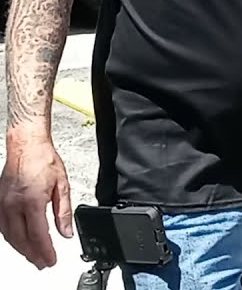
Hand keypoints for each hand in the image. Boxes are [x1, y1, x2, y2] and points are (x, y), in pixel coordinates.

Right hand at [0, 138, 73, 268]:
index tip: (51, 260)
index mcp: (32, 201)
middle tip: (43, 263)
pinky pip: (2, 226)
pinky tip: (18, 241)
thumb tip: (66, 232)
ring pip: (9, 235)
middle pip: (21, 239)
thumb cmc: (44, 161)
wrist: (26, 146)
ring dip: (21, 248)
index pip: (38, 235)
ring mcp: (3, 204)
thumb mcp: (62, 186)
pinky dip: (10, 237)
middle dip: (33, 254)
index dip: (45, 251)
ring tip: (33, 256)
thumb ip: (63, 212)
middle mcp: (13, 205)